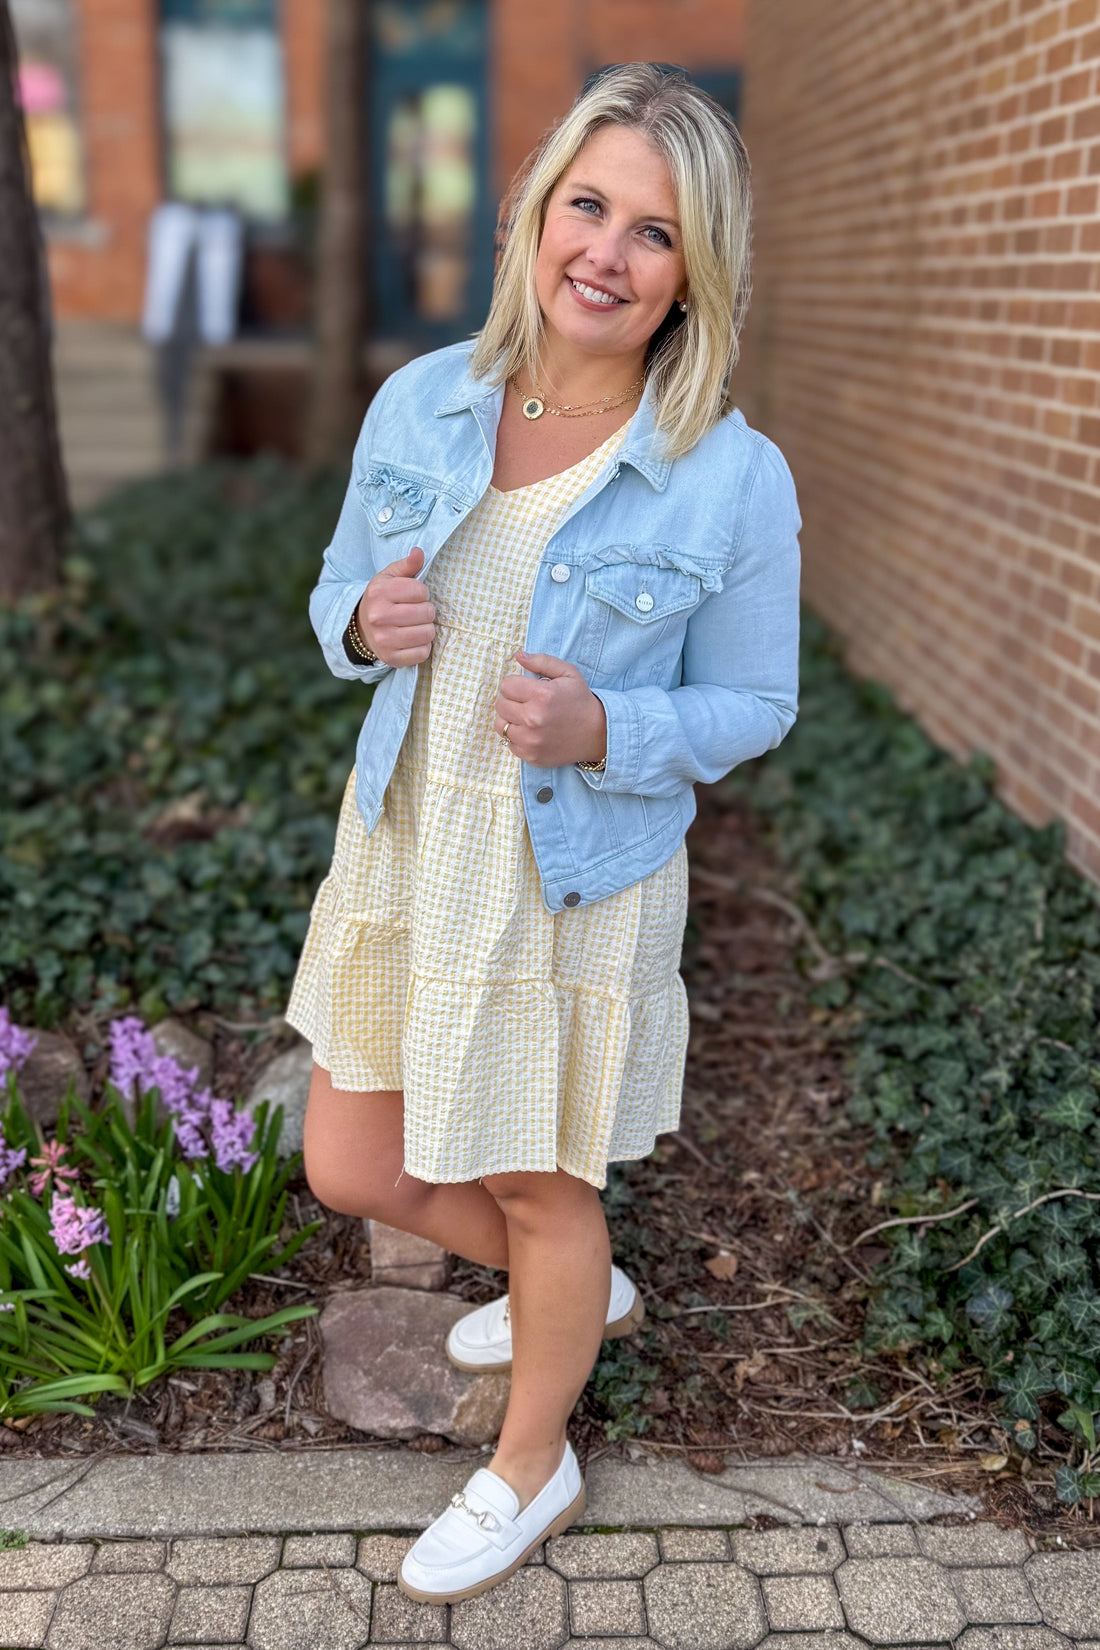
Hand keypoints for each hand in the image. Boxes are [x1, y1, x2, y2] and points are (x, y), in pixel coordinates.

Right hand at [357, 546, 435, 666]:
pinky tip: (413, 640)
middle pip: (427, 612)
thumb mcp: (389, 578)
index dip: (422, 593)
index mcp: (379, 593)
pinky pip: (423, 653)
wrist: (361, 628)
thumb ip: (407, 565)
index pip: (420, 590)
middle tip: (415, 612)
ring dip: (426, 629)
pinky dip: (423, 647)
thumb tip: (419, 552)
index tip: (413, 596)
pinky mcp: (392, 658)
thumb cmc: (381, 600)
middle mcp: (379, 616)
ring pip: (428, 633)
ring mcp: (384, 640)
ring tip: (415, 625)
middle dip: (426, 611)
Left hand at [494, 650, 606, 767]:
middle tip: (527, 702)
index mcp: (542, 695)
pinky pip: (509, 743)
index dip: (515, 684)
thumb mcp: (568, 674)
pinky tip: (532, 732)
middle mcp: (533, 719)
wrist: (598, 734)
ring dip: (510, 719)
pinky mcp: (530, 756)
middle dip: (511, 700)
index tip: (526, 688)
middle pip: (500, 704)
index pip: (506, 685)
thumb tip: (518, 656)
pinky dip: (517, 736)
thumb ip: (542, 662)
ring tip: (526, 717)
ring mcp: (530, 740)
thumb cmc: (581, 701)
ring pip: (500, 725)